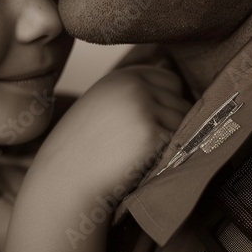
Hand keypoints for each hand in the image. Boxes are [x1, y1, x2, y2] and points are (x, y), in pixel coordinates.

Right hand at [0, 65, 190, 251]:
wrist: (66, 178)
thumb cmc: (85, 147)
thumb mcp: (104, 102)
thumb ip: (134, 89)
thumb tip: (172, 73)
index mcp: (124, 75)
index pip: (172, 80)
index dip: (167, 104)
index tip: (149, 123)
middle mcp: (135, 85)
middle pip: (182, 101)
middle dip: (171, 124)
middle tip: (143, 144)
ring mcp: (144, 108)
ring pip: (185, 123)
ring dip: (172, 141)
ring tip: (141, 154)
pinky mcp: (151, 134)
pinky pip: (180, 142)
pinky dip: (169, 155)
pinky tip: (144, 163)